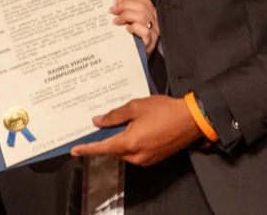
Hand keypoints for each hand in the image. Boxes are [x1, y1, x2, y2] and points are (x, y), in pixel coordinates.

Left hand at [70, 95, 201, 165]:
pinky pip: (135, 153)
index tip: (74, 150)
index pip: (102, 148)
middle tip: (96, 128)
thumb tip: (98, 121)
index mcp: (129, 143)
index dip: (87, 149)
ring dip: (118, 141)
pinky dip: (129, 143)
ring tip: (114, 125)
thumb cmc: (163, 110)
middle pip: (113, 150)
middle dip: (104, 141)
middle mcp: (136, 156)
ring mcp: (146, 159)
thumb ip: (115, 116)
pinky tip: (130, 130)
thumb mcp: (136, 107)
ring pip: (124, 152)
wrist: (191, 120)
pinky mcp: (154, 158)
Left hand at [111, 0, 158, 55]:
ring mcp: (154, 32)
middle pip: (141, 5)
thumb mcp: (131, 24)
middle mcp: (154, 20)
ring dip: (126, 15)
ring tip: (115, 21)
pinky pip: (144, 31)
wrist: (138, 62)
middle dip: (124, 5)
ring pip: (142, 16)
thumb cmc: (132, 41)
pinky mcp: (151, 43)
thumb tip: (114, 5)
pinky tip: (126, 30)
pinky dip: (134, 27)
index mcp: (150, 13)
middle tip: (112, 11)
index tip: (116, 0)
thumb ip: (127, 14)